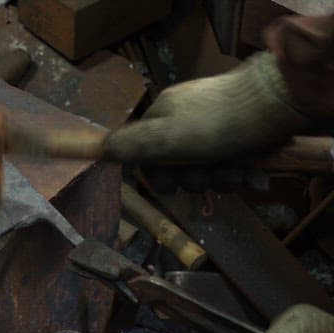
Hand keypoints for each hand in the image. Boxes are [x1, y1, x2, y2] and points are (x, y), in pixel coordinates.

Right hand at [103, 52, 310, 163]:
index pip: (145, 154)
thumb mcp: (166, 137)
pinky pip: (228, 164)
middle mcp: (184, 121)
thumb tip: (97, 150)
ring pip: (206, 169)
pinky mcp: (239, 135)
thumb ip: (132, 146)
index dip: (157, 176)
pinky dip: (237, 172)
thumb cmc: (216, 123)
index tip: (170, 188)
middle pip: (178, 167)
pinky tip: (250, 169)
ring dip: (220, 178)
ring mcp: (213, 128)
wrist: (276, 103)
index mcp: (162, 116)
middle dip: (195, 179)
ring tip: (236, 170)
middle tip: (209, 175)